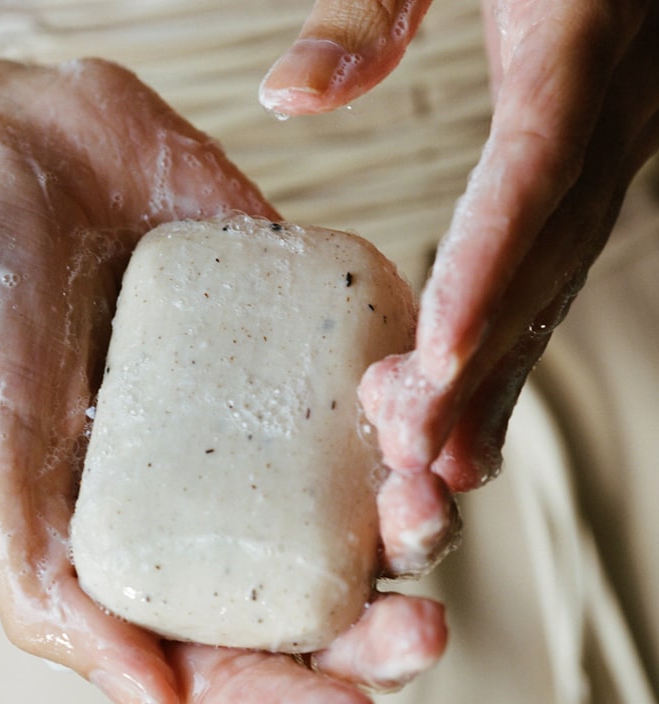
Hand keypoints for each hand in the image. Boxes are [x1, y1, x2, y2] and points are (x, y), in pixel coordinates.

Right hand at [0, 59, 446, 703]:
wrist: (12, 162)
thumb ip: (55, 594)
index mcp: (153, 544)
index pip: (232, 658)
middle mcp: (227, 488)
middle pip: (325, 590)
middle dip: (383, 626)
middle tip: (422, 627)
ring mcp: (274, 409)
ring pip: (373, 495)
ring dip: (419, 517)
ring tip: (421, 499)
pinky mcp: (306, 328)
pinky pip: (386, 380)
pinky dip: (419, 402)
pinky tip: (413, 397)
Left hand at [262, 1, 658, 494]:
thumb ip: (372, 8)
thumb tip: (289, 97)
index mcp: (580, 40)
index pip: (533, 170)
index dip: (490, 265)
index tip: (440, 354)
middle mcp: (613, 110)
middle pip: (544, 254)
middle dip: (488, 359)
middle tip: (424, 454)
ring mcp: (612, 145)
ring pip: (557, 277)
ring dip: (506, 373)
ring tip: (450, 461)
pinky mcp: (593, 166)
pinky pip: (554, 262)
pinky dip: (517, 334)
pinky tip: (481, 394)